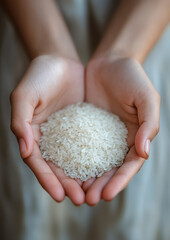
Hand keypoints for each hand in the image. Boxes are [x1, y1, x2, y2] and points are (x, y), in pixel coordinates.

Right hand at [10, 55, 84, 204]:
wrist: (59, 61)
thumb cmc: (39, 76)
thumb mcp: (25, 96)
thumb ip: (20, 121)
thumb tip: (24, 149)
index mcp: (32, 134)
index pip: (38, 162)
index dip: (47, 180)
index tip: (59, 196)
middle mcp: (49, 137)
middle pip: (57, 166)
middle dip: (67, 184)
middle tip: (81, 200)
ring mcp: (66, 133)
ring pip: (74, 160)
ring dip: (81, 177)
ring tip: (93, 193)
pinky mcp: (82, 126)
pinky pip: (88, 145)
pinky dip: (93, 159)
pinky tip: (102, 170)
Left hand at [83, 55, 159, 204]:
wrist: (110, 62)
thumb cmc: (132, 77)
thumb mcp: (146, 98)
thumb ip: (149, 124)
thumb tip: (144, 152)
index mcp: (136, 136)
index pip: (130, 165)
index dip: (120, 181)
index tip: (107, 195)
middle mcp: (118, 140)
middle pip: (110, 169)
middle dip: (101, 185)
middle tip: (88, 200)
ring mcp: (100, 135)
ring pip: (93, 162)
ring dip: (86, 179)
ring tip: (76, 193)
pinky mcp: (85, 127)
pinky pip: (78, 146)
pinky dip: (74, 160)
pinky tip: (65, 170)